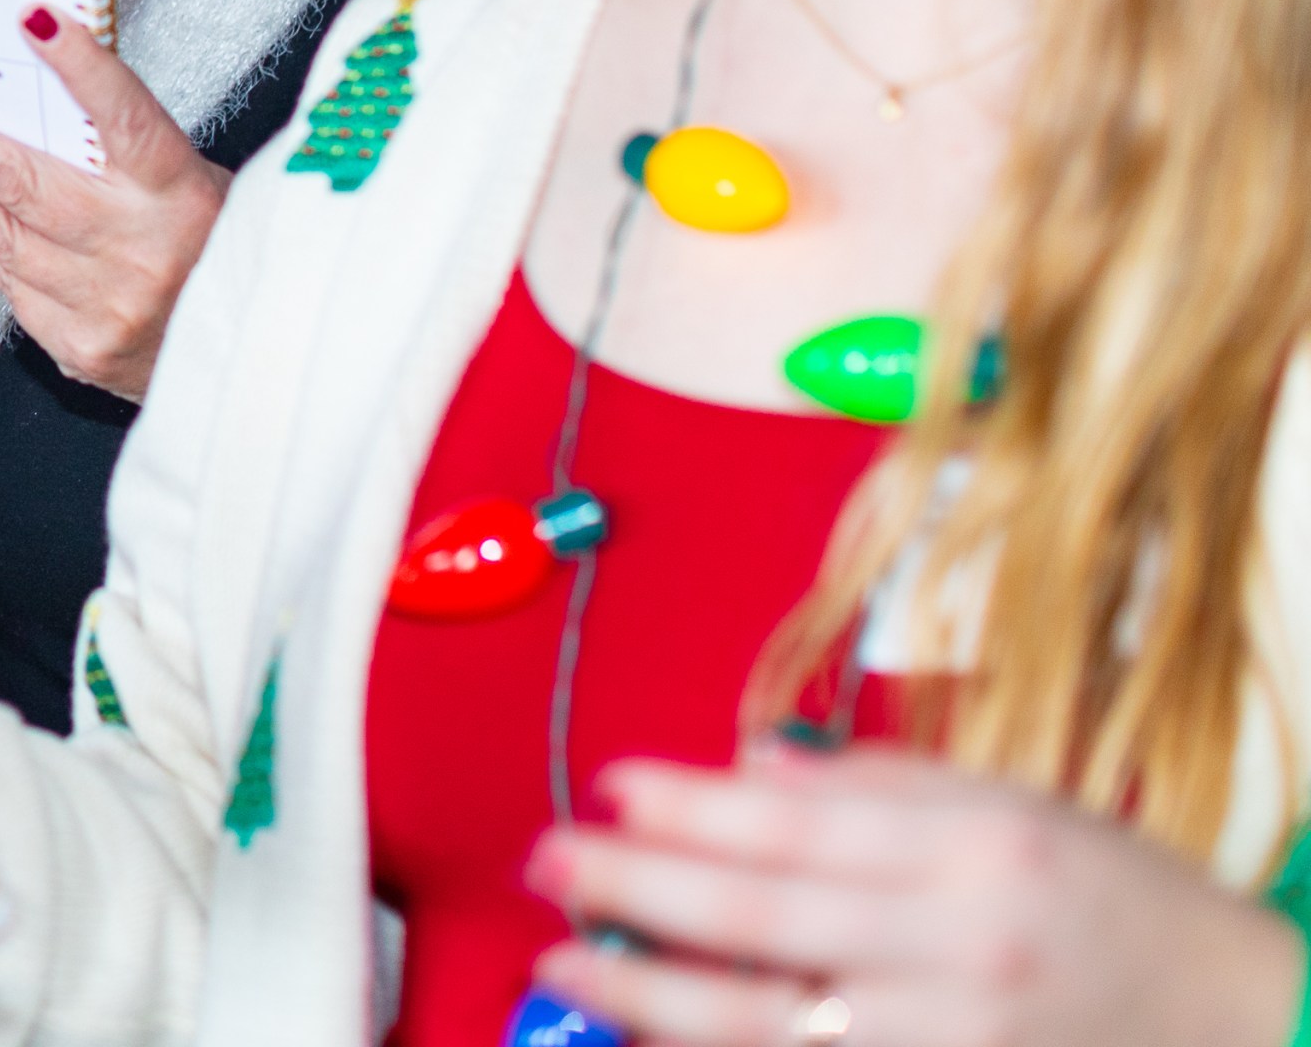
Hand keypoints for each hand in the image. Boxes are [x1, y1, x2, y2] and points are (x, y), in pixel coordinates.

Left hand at [0, 3, 229, 399]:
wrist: (255, 364)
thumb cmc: (219, 251)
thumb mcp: (197, 187)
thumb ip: (127, 150)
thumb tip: (36, 88)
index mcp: (182, 194)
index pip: (125, 116)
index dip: (80, 65)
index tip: (30, 16)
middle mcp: (142, 250)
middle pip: (21, 179)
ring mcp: (107, 305)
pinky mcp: (80, 348)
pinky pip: (6, 283)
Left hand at [527, 744, 1306, 1046]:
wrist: (1241, 1028)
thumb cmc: (1117, 903)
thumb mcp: (1015, 807)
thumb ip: (875, 786)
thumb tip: (743, 771)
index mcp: (979, 853)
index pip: (795, 825)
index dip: (685, 807)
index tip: (607, 787)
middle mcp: (962, 954)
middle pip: (758, 923)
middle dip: (632, 891)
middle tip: (549, 863)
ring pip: (764, 1030)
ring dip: (647, 999)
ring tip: (566, 967)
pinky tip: (655, 1043)